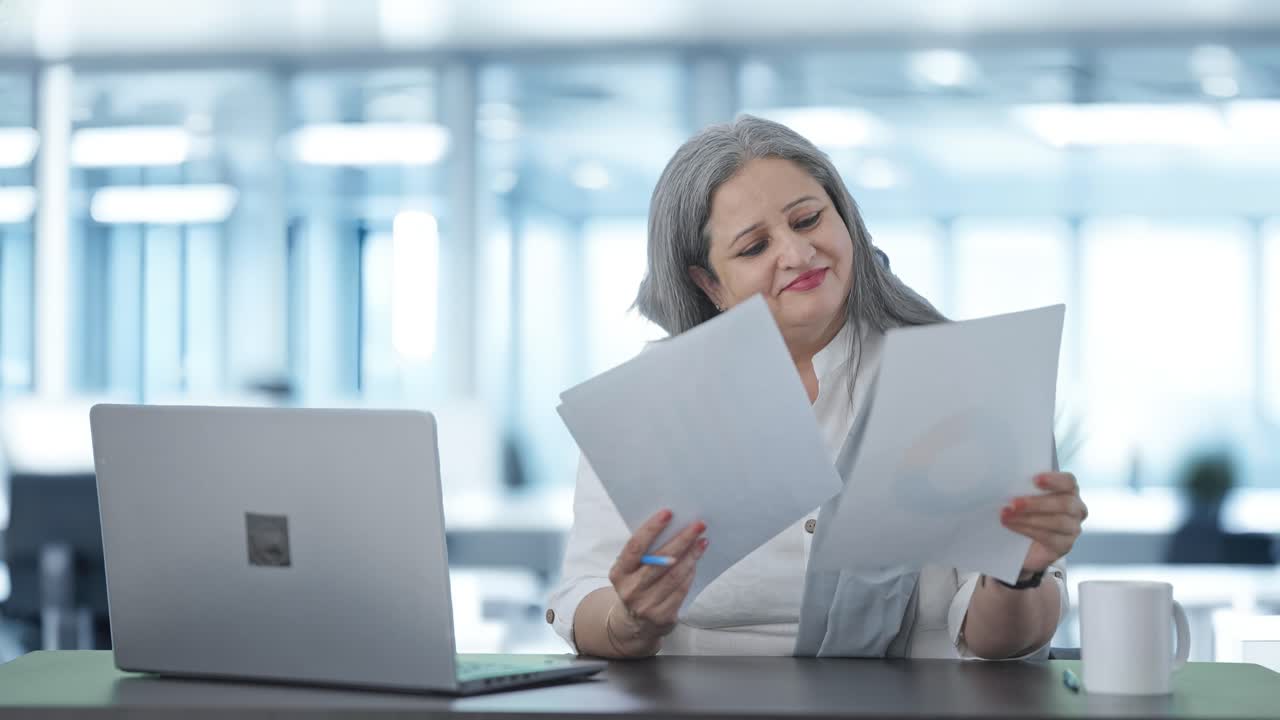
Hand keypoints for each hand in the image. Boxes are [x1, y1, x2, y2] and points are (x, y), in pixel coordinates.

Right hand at [606, 509, 708, 650]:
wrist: (634, 624)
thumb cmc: (636, 586)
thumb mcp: (630, 571)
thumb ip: (644, 553)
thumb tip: (672, 525)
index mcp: (619, 573)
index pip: (635, 547)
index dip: (651, 529)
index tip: (668, 513)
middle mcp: (630, 590)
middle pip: (660, 561)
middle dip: (682, 540)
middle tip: (698, 525)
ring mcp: (646, 605)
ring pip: (675, 575)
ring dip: (692, 555)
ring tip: (702, 540)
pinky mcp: (663, 616)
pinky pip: (681, 590)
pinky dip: (690, 573)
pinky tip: (696, 561)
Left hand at [1001, 472, 1086, 573]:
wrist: (1024, 543)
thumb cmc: (1025, 511)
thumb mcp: (1025, 495)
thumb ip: (1024, 487)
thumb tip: (1007, 480)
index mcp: (1069, 490)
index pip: (1069, 482)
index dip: (1054, 480)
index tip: (1035, 480)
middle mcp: (1076, 508)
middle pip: (1064, 503)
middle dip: (1036, 503)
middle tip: (1013, 503)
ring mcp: (1073, 528)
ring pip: (1058, 521)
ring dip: (1029, 518)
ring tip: (1007, 515)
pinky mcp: (1064, 545)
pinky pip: (1049, 537)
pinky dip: (1027, 530)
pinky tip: (1012, 526)